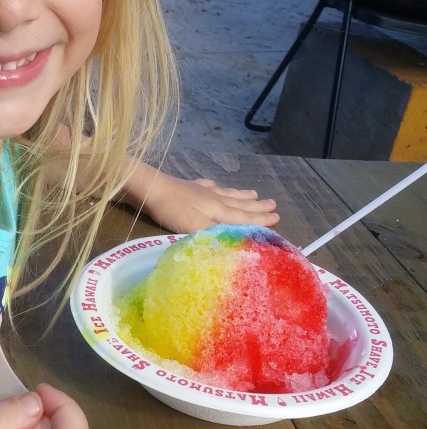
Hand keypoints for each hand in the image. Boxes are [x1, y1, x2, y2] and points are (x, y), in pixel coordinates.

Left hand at [139, 170, 278, 233]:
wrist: (150, 188)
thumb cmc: (172, 210)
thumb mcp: (194, 226)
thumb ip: (215, 234)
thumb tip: (237, 242)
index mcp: (217, 210)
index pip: (243, 217)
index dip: (260, 219)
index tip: (277, 218)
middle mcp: (214, 199)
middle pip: (240, 204)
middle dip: (257, 206)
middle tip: (274, 204)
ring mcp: (201, 191)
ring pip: (227, 194)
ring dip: (242, 196)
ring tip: (254, 194)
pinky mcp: (188, 186)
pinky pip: (208, 186)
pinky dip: (216, 187)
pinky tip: (216, 185)